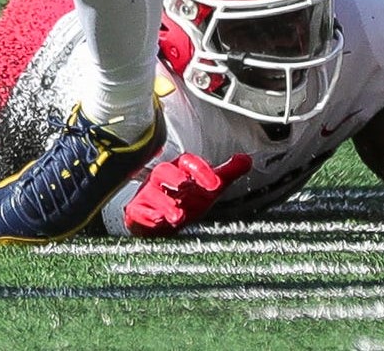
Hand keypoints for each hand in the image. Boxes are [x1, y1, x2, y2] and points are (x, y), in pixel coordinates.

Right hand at [123, 152, 249, 236]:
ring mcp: (148, 195)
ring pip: (151, 192)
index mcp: (180, 169)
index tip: (215, 183)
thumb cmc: (183, 201)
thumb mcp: (207, 189)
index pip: (188, 162)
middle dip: (176, 178)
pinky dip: (147, 216)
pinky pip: (137, 211)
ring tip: (178, 215)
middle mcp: (162, 179)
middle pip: (164, 170)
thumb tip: (246, 159)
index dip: (201, 170)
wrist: (159, 223)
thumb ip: (227, 174)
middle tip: (187, 186)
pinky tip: (158, 221)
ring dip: (165, 203)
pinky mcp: (137, 212)